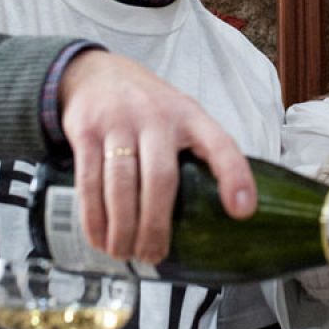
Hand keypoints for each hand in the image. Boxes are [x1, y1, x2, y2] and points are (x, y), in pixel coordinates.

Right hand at [57, 50, 254, 263]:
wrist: (95, 72)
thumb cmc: (148, 107)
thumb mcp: (181, 116)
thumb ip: (197, 154)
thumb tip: (218, 215)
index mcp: (190, 116)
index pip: (220, 145)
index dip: (234, 177)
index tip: (242, 211)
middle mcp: (157, 117)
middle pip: (161, 179)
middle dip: (156, 226)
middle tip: (153, 256)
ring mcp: (118, 123)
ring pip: (121, 185)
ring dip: (122, 228)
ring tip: (125, 253)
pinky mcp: (86, 132)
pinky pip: (89, 182)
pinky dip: (94, 217)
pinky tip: (100, 238)